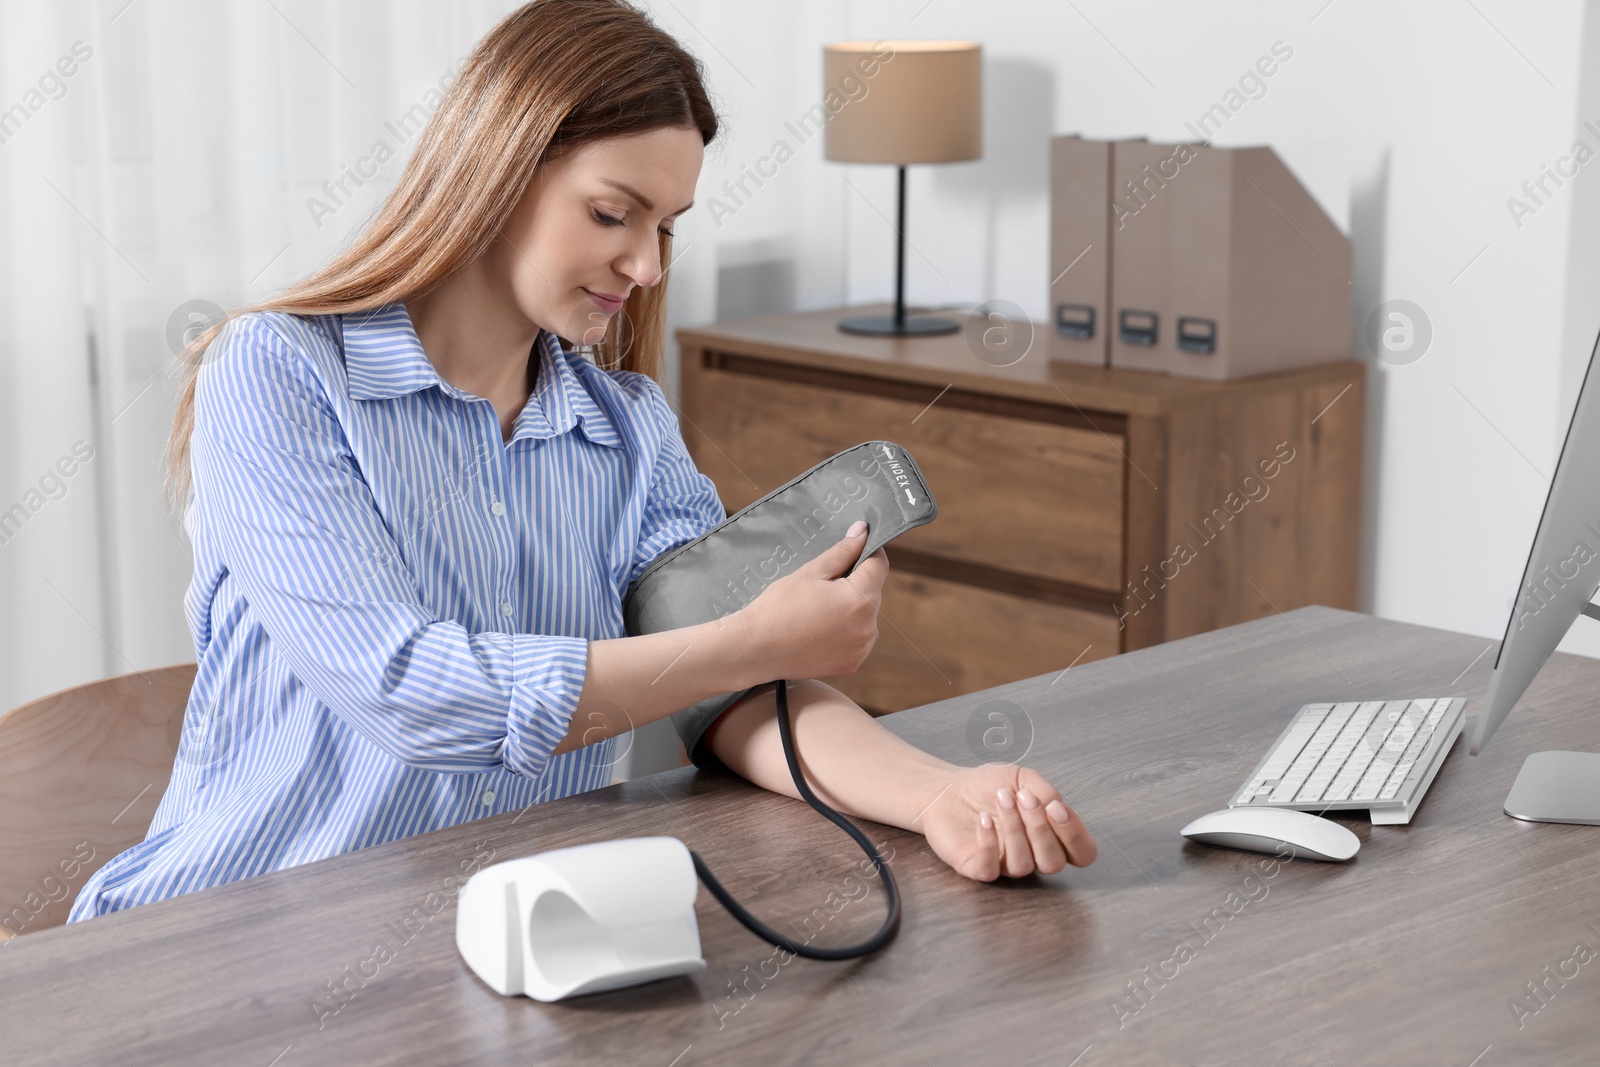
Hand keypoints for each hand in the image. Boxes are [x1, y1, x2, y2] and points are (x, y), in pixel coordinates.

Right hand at [735, 520, 888, 680]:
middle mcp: (868, 627)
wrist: (755, 650)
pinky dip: (846, 631)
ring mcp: (861, 649)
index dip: (868, 552)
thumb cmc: (778, 608)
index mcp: (859, 600)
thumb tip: (862, 532)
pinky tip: (820, 629)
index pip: (879, 565)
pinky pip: (857, 639)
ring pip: (865, 616)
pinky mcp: (852, 664)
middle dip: (855, 583)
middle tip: (823, 585)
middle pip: (873, 592)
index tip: (854, 548)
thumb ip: (842, 552)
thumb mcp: (810, 572)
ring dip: (852, 608)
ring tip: (818, 610)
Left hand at [916, 764, 1096, 880]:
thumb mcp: (1023, 778)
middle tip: (1023, 796)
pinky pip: (988, 868)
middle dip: (1040, 827)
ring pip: (1022, 864)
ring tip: (1001, 798)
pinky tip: (983, 819)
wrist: (949, 789)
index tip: (1056, 807)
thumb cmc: (990, 786)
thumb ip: (1047, 792)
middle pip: (1054, 862)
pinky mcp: (976, 868)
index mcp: (1051, 837)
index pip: (1082, 854)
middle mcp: (1033, 856)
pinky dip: (987, 842)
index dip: (1075, 835)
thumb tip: (1057, 808)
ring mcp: (1004, 865)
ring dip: (1014, 828)